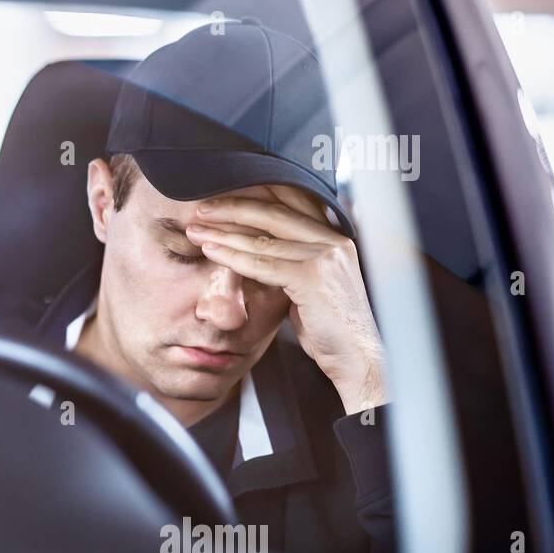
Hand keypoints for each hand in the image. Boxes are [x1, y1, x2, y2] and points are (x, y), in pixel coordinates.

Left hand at [184, 187, 387, 414]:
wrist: (357, 358)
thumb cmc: (330, 326)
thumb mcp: (311, 284)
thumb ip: (291, 262)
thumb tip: (258, 251)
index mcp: (335, 237)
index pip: (292, 201)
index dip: (256, 194)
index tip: (223, 196)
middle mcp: (333, 240)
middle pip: (274, 213)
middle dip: (233, 208)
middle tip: (202, 208)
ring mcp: (325, 257)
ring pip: (263, 238)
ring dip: (224, 233)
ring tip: (196, 230)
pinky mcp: (312, 278)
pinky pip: (262, 263)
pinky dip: (232, 257)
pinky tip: (211, 252)